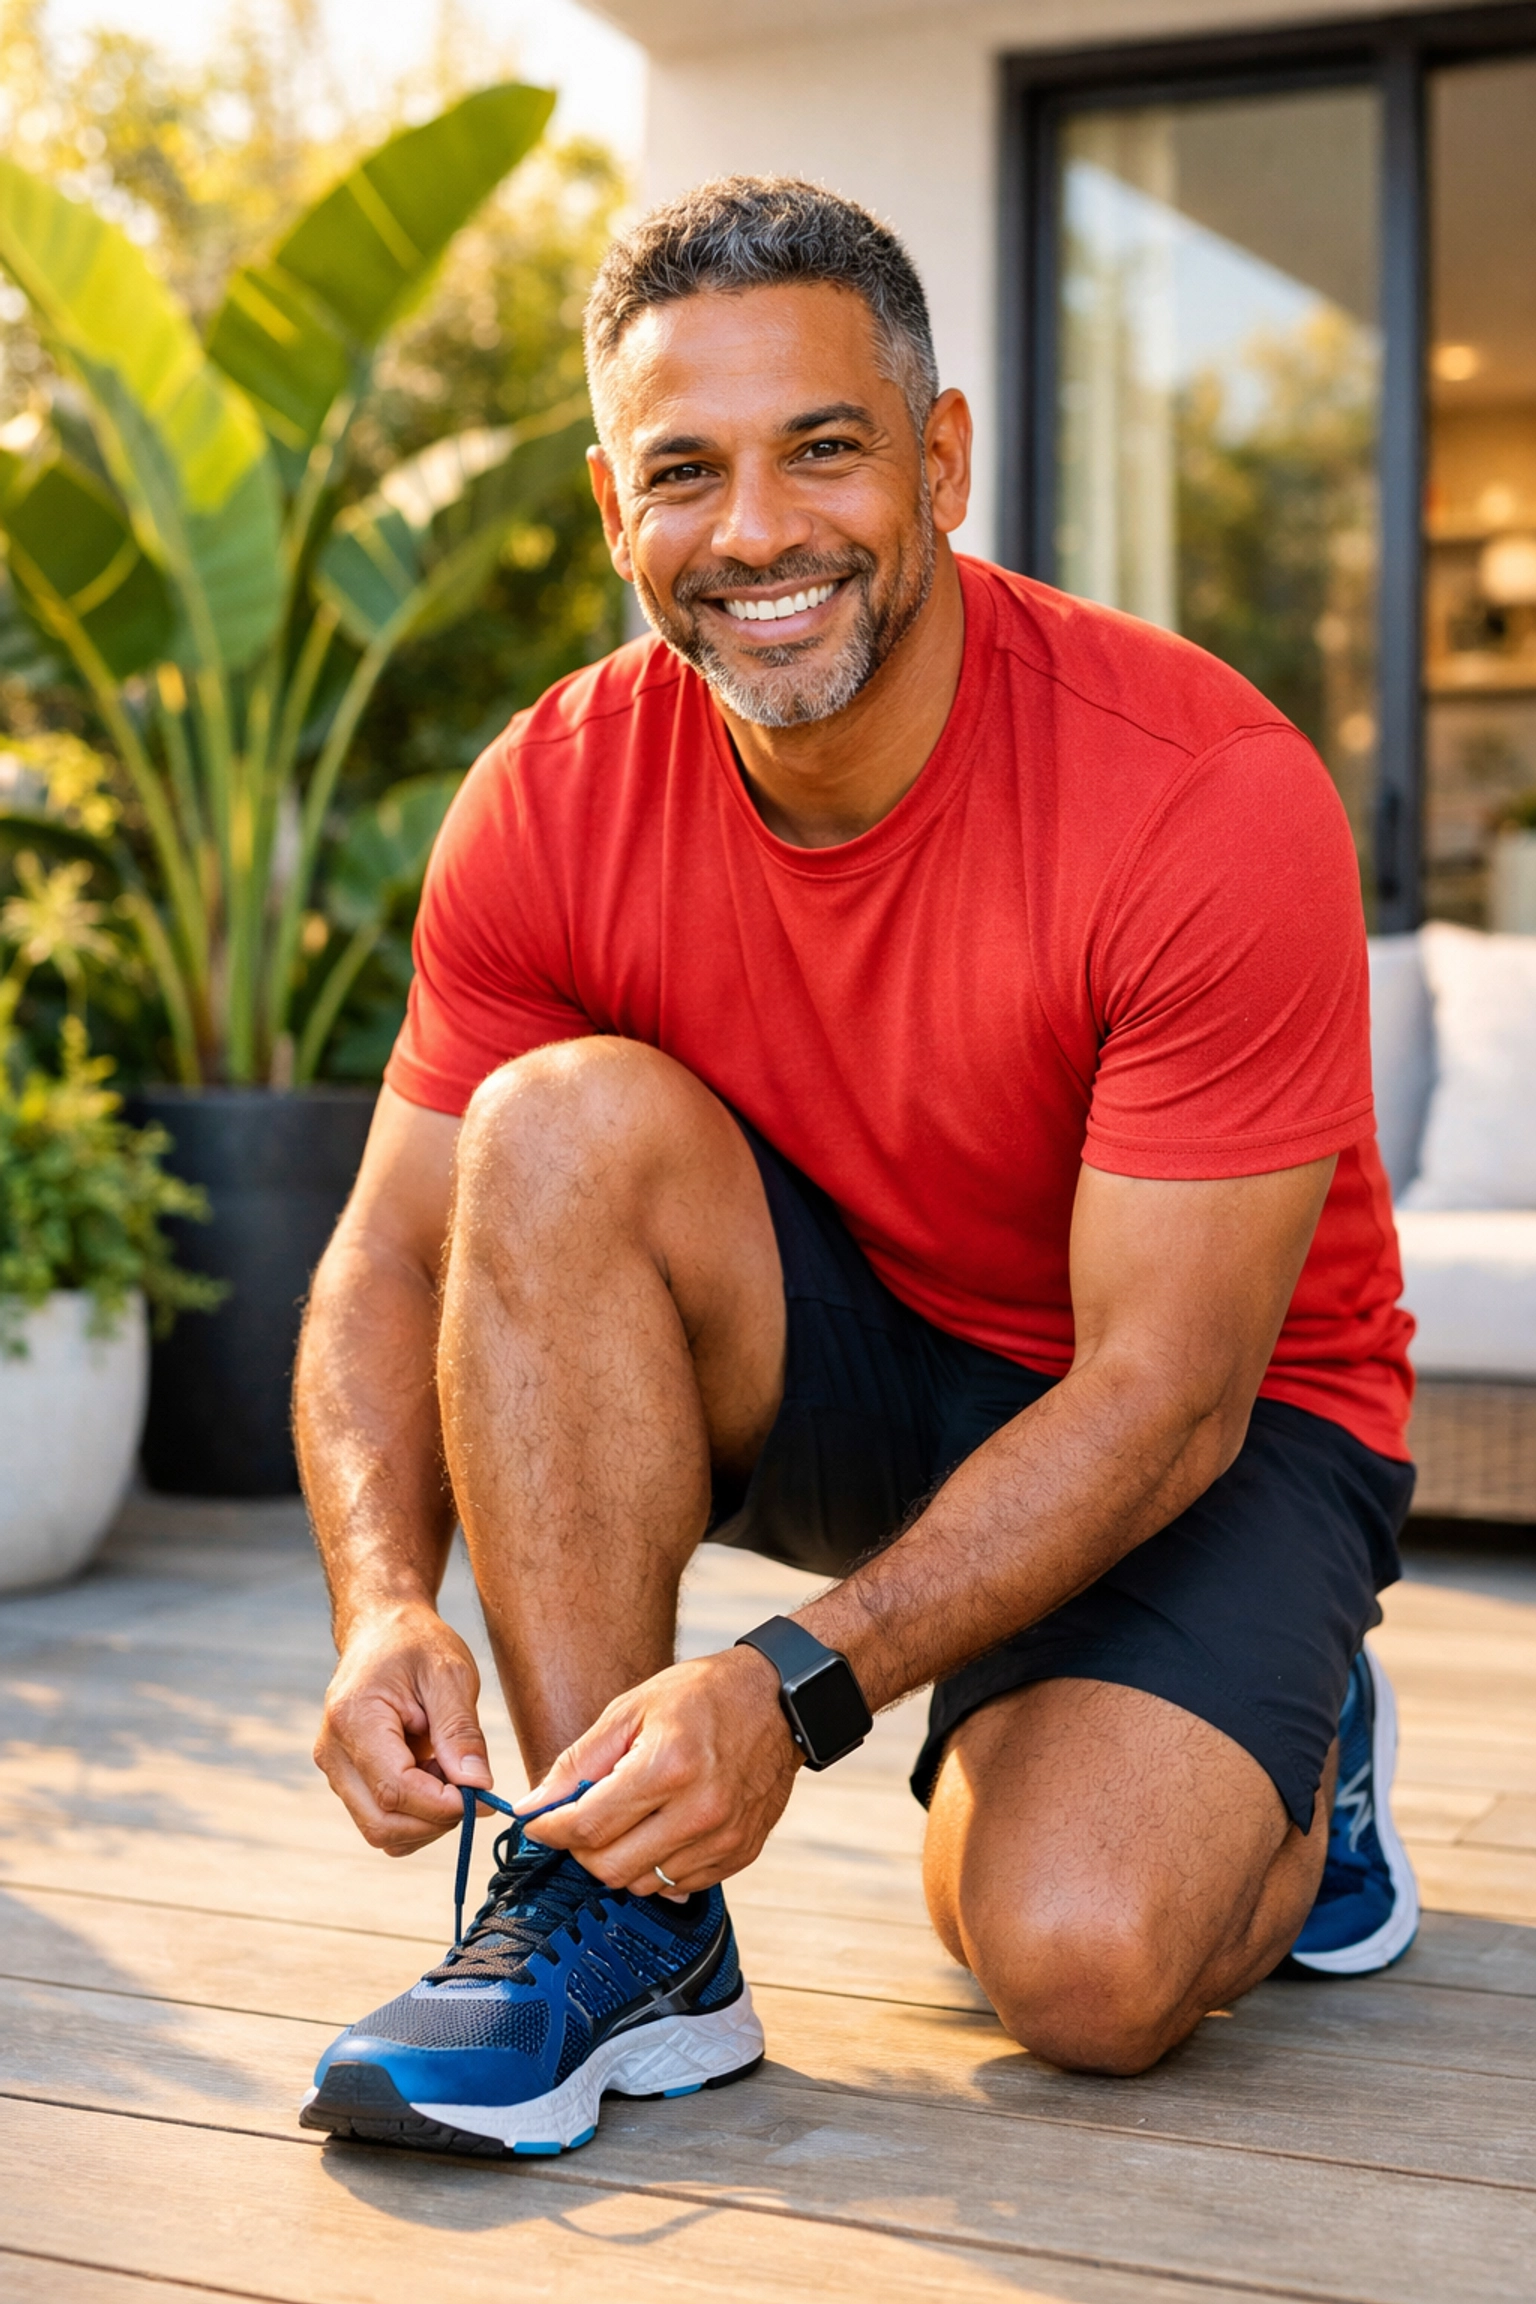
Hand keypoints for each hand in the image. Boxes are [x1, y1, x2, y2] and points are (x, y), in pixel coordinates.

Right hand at [314, 1600, 492, 1854]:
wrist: (382, 1630)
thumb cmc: (415, 1643)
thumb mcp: (450, 1673)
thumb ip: (461, 1731)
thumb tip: (477, 1786)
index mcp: (354, 1720)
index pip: (395, 1789)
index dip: (442, 1804)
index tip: (483, 1795)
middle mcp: (333, 1752)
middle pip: (382, 1823)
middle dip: (435, 1819)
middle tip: (471, 1787)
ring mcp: (335, 1769)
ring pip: (380, 1830)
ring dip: (426, 1818)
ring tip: (449, 1770)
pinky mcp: (346, 1778)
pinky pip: (380, 1818)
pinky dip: (414, 1813)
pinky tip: (433, 1775)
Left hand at [514, 1646, 798, 1893]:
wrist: (779, 1700)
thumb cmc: (703, 1696)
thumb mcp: (631, 1709)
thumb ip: (578, 1761)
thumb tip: (534, 1805)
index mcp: (668, 1766)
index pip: (588, 1825)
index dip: (550, 1829)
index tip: (537, 1822)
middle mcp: (699, 1810)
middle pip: (611, 1867)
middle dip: (581, 1848)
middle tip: (580, 1820)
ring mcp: (724, 1837)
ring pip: (642, 1883)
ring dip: (619, 1859)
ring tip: (625, 1820)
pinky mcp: (741, 1853)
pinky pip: (679, 1885)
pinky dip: (657, 1866)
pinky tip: (659, 1830)